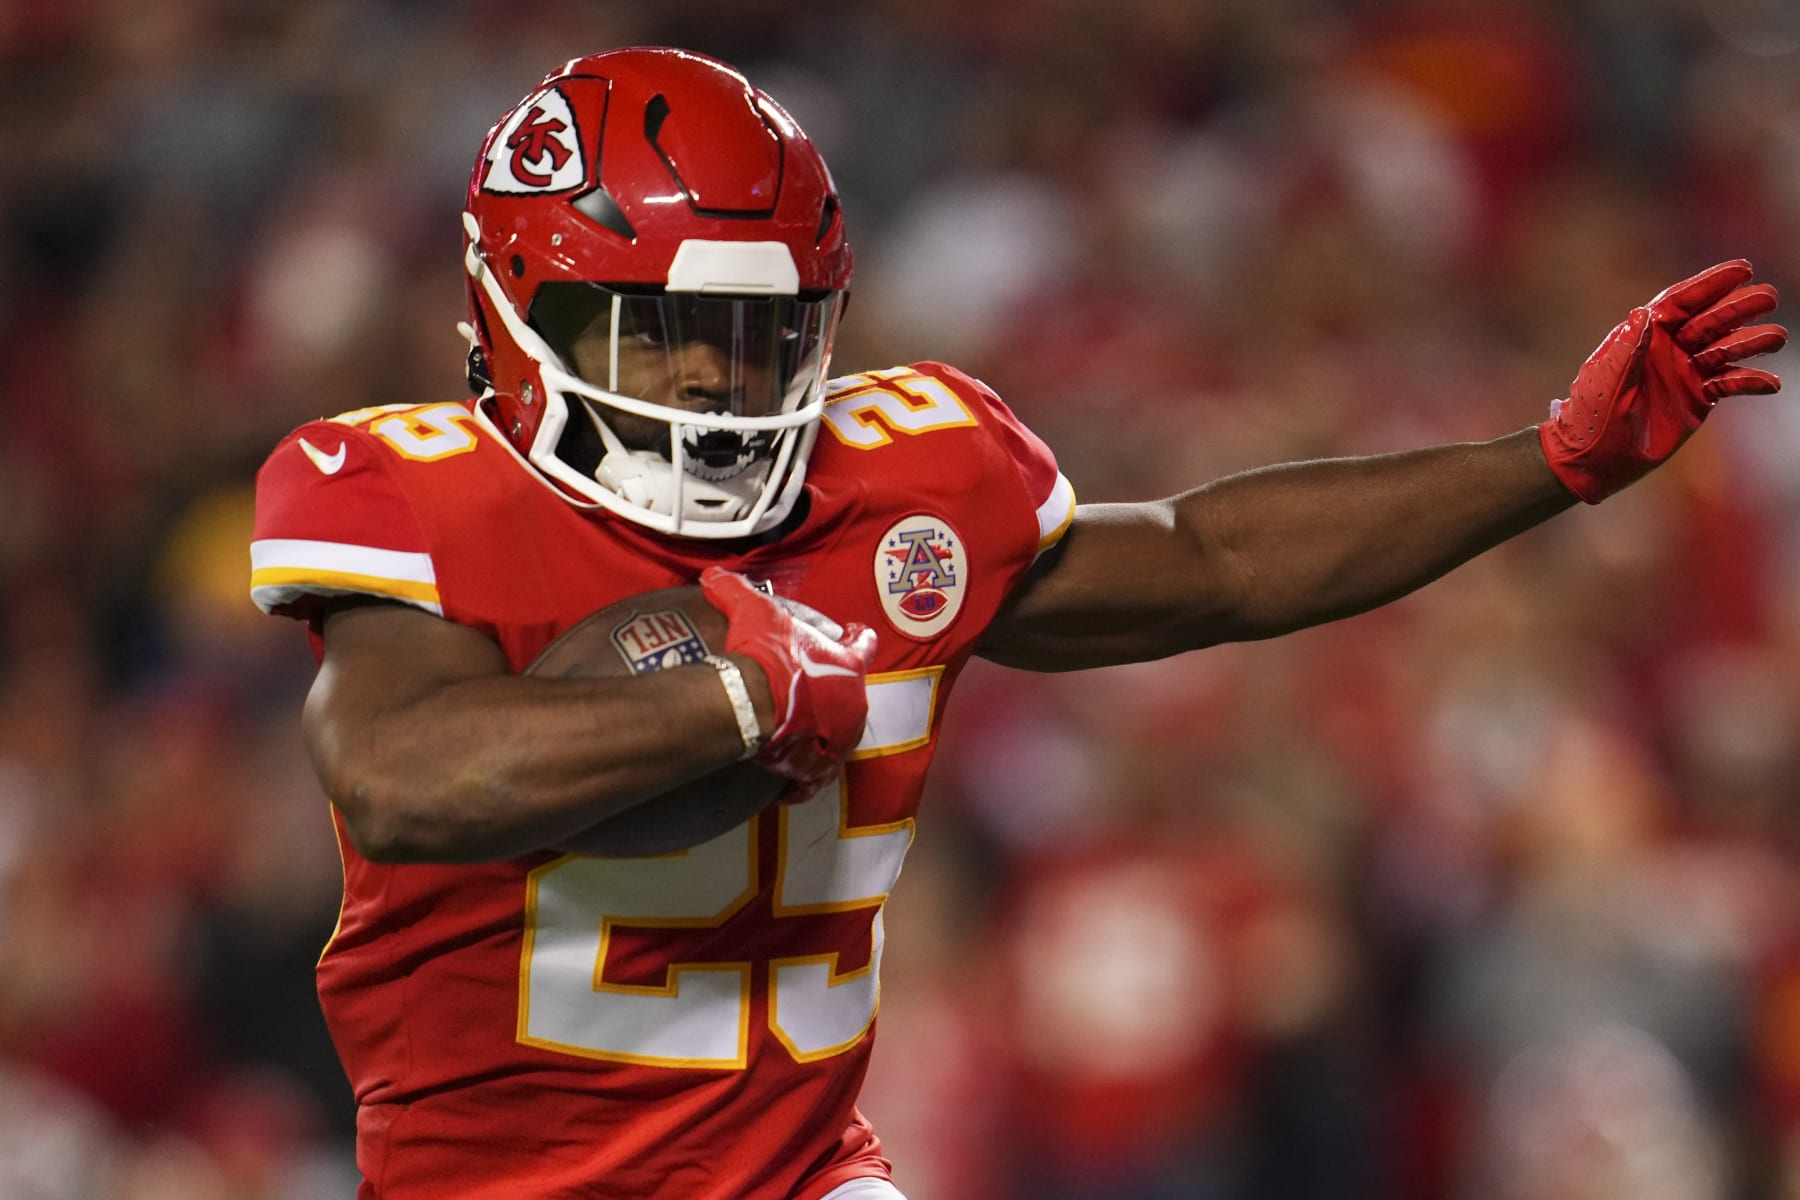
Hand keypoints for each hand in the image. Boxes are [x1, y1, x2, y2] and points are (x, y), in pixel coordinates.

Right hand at [699, 567, 875, 785]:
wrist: (754, 703)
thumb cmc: (765, 656)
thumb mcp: (751, 610)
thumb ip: (735, 589)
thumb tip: (714, 575)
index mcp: (847, 664)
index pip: (863, 645)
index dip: (858, 638)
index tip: (856, 634)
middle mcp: (853, 704)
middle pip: (851, 695)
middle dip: (834, 691)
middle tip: (810, 689)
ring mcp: (838, 740)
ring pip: (836, 737)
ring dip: (821, 733)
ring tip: (799, 730)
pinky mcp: (818, 768)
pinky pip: (814, 776)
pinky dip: (803, 775)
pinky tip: (789, 775)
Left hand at [1538, 259, 1785, 502]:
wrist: (1594, 458)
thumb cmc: (1591, 416)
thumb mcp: (1607, 380)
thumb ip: (1628, 350)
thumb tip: (1642, 314)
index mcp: (1645, 336)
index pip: (1682, 302)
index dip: (1711, 284)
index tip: (1743, 269)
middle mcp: (1669, 349)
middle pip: (1711, 320)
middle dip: (1739, 307)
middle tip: (1769, 297)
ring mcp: (1686, 372)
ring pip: (1727, 348)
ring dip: (1752, 341)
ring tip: (1776, 338)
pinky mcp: (1698, 399)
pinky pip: (1730, 384)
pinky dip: (1750, 382)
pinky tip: (1770, 383)